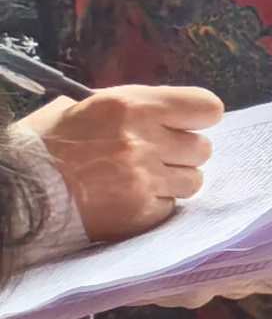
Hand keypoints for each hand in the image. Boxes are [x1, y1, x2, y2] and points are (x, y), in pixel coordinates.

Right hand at [31, 83, 222, 240]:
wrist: (18, 190)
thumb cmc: (46, 144)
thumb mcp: (84, 106)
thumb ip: (133, 108)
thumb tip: (169, 114)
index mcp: (132, 106)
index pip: (206, 108)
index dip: (197, 117)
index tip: (186, 123)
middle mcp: (143, 141)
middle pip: (202, 148)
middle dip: (182, 152)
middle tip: (156, 156)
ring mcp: (143, 179)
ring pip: (194, 180)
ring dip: (173, 180)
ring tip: (141, 179)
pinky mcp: (140, 212)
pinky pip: (171, 207)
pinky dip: (155, 205)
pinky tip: (128, 199)